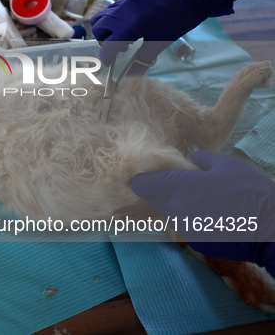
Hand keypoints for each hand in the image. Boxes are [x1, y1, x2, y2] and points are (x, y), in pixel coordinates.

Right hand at [91, 0, 233, 65]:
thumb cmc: (178, 18)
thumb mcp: (160, 43)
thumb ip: (142, 59)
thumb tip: (133, 75)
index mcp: (128, 25)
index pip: (107, 45)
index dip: (107, 58)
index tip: (111, 64)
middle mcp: (121, 11)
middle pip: (99, 29)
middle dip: (104, 42)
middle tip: (118, 50)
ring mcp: (124, 1)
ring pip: (102, 17)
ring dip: (107, 30)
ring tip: (122, 37)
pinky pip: (112, 10)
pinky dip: (114, 21)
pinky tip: (130, 26)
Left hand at [131, 151, 274, 275]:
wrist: (269, 229)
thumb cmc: (248, 191)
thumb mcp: (225, 165)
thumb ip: (200, 160)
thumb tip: (191, 161)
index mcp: (176, 186)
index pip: (140, 184)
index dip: (143, 179)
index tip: (152, 176)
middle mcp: (173, 209)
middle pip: (154, 199)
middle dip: (164, 192)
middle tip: (186, 186)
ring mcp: (182, 228)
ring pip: (169, 214)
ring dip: (178, 207)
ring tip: (204, 201)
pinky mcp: (193, 242)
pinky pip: (184, 227)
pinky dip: (192, 221)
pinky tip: (213, 217)